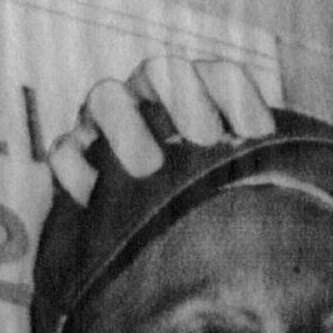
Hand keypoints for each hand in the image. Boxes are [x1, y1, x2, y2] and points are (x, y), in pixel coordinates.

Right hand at [47, 55, 273, 203]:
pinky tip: (95, 199)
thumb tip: (269, 166)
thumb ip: (254, 176)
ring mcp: (106, 125)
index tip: (256, 134)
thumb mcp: (239, 196)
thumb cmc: (210, 218)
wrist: (153, 259)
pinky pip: (64, 152)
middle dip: (183, 100)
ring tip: (148, 168)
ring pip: (106, 98)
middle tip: (203, 140)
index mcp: (203, 101)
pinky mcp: (73, 160)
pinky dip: (76, 171)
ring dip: (126, 126)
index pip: (222, 78)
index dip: (239, 97)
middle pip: (161, 73)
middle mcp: (152, 101)